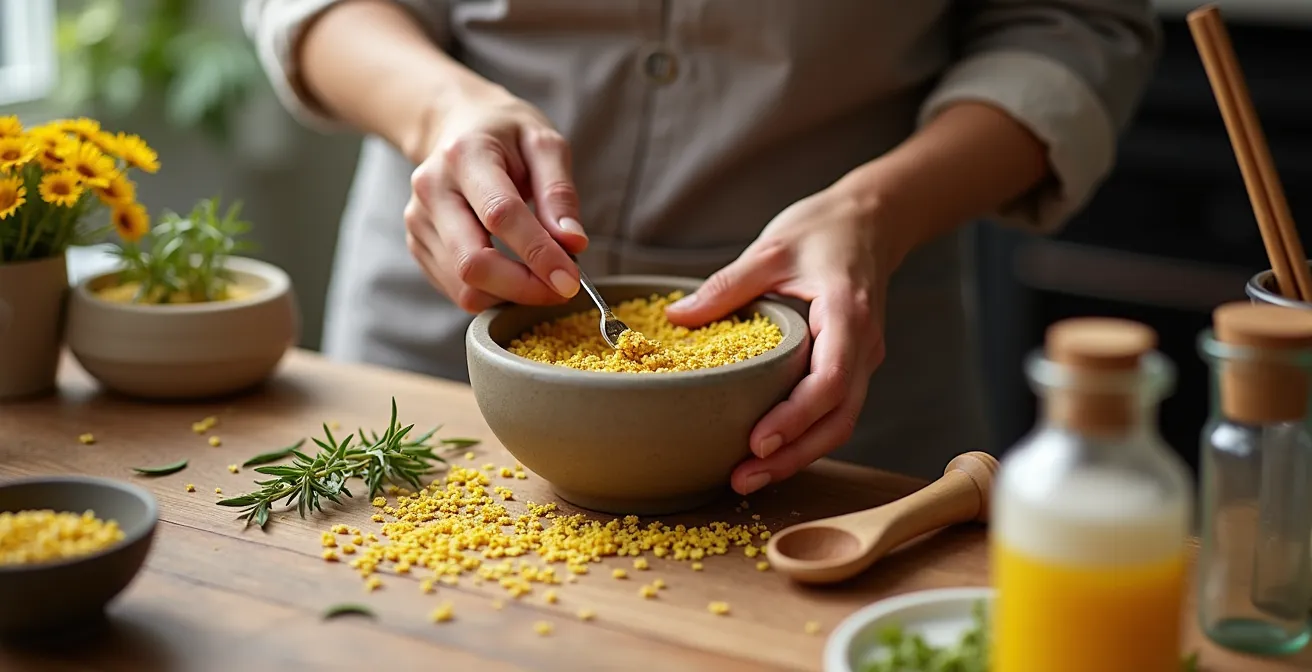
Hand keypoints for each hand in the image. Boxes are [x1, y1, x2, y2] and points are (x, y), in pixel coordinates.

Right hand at [404, 89, 587, 312]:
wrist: (457, 125)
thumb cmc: (506, 134)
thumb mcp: (544, 144)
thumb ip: (559, 193)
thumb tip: (573, 245)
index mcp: (465, 155)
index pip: (500, 216)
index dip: (538, 254)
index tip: (570, 281)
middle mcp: (432, 189)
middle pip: (472, 263)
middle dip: (524, 288)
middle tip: (562, 289)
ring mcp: (419, 220)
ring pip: (464, 287)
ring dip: (511, 295)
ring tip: (541, 277)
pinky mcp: (417, 244)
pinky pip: (457, 290)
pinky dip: (493, 293)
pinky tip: (514, 273)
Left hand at [664, 186, 893, 495]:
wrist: (871, 222)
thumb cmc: (824, 231)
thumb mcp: (771, 248)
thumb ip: (726, 286)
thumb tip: (676, 317)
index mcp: (847, 314)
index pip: (830, 379)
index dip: (795, 417)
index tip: (758, 441)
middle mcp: (864, 345)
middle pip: (839, 418)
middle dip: (793, 456)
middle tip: (742, 478)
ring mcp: (863, 360)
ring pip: (840, 423)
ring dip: (798, 456)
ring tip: (748, 477)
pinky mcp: (853, 367)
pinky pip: (835, 412)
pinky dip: (805, 438)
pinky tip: (769, 453)